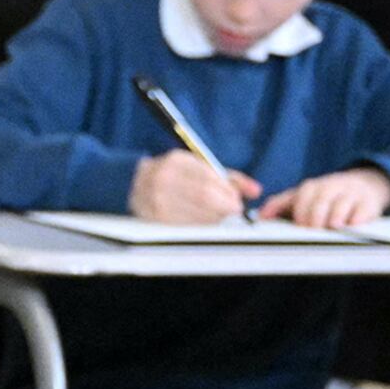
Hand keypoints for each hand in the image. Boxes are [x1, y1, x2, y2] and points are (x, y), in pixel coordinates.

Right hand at [129, 149, 258, 223]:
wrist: (133, 184)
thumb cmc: (174, 176)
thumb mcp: (198, 168)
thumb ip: (229, 179)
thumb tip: (255, 191)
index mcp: (175, 161)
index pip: (208, 179)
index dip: (227, 193)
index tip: (237, 202)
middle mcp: (162, 179)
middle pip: (204, 198)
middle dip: (224, 207)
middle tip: (231, 211)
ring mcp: (154, 200)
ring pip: (196, 215)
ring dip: (214, 218)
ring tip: (216, 215)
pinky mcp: (153, 219)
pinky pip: (185, 227)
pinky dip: (199, 226)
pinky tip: (202, 222)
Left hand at [260, 166, 389, 229]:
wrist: (364, 185)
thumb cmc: (327, 196)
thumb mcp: (303, 196)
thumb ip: (281, 204)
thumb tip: (260, 217)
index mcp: (313, 186)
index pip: (303, 196)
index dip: (300, 212)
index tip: (299, 227)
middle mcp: (332, 186)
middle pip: (322, 200)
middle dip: (317, 216)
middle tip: (314, 232)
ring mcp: (352, 193)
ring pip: (343, 203)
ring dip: (337, 216)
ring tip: (333, 227)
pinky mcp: (369, 203)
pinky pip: (364, 209)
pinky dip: (359, 217)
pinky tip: (353, 225)